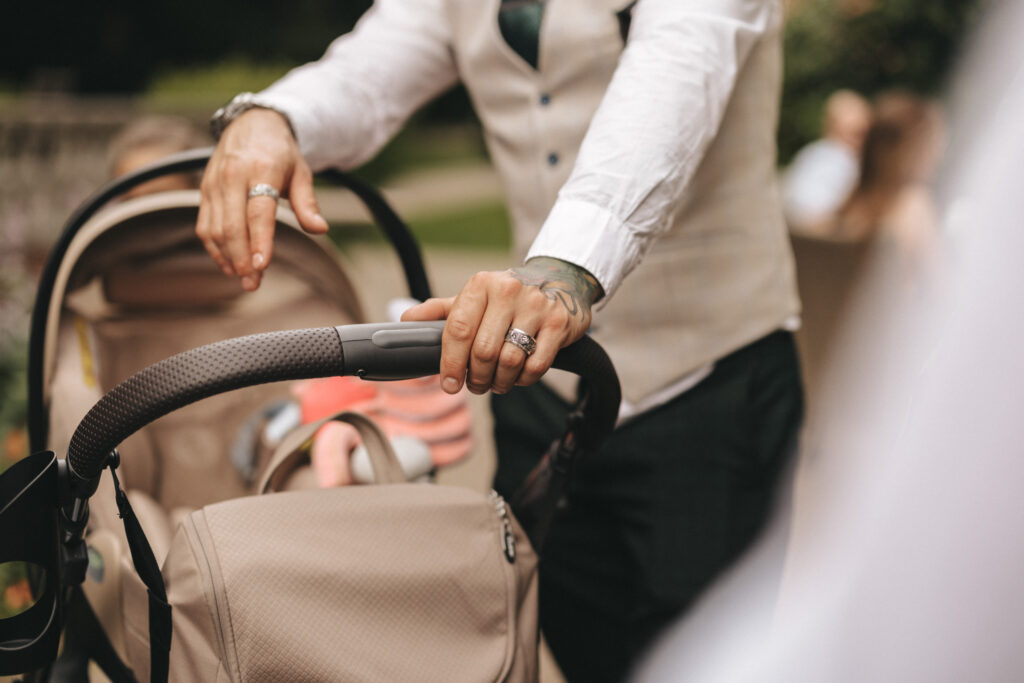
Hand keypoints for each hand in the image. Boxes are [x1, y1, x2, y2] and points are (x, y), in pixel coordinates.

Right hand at [196, 108, 328, 290]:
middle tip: (253, 284)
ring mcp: (214, 183)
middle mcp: (232, 175)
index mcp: (260, 168)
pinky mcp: (204, 191)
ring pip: (214, 229)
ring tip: (245, 279)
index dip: (259, 240)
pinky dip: (214, 249)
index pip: (258, 211)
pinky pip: (204, 225)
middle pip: (232, 225)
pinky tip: (229, 265)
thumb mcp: (302, 172)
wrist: (251, 124)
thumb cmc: (280, 153)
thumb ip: (308, 203)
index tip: (262, 266)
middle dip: (241, 258)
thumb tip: (320, 229)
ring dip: (228, 258)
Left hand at [402, 257, 602, 394]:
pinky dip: (523, 379)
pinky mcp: (559, 323)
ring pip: (510, 360)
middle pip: (483, 351)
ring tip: (496, 383)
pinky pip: (536, 365)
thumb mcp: (474, 297)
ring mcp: (537, 306)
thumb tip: (404, 320)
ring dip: (499, 382)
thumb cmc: (507, 296)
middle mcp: (508, 290)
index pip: (458, 330)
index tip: (450, 384)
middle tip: (475, 385)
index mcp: (481, 285)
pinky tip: (518, 376)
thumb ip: (440, 311)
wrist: (560, 281)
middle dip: (476, 377)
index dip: (451, 363)